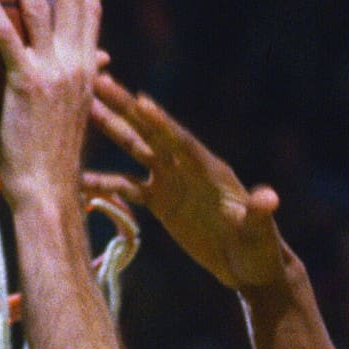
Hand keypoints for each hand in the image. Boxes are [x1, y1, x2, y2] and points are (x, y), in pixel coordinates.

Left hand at [0, 0, 100, 213]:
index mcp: (88, 71)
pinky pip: (7, 36)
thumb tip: (89, 68)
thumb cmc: (56, 163)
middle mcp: (76, 65)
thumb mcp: (71, 118)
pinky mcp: (26, 84)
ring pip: (41, 9)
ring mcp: (52, 72)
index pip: (91, 11)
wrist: (50, 191)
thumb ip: (75, 86)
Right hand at [86, 75, 286, 290]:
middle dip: (126, 108)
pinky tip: (79, 178)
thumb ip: (258, 213)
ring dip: (111, 130)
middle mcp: (187, 168)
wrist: (248, 266)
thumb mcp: (258, 233)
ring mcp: (171, 182)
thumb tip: (269, 198)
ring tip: (83, 110)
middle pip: (152, 133)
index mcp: (210, 170)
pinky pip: (127, 188)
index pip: (182, 142)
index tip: (141, 100)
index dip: (163, 123)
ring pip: (136, 149)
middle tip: (98, 81)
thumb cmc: (259, 249)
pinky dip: (104, 183)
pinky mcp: (161, 201)